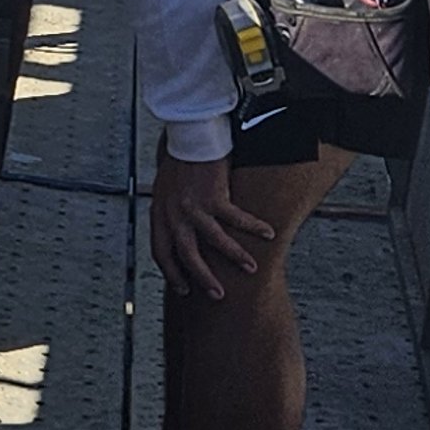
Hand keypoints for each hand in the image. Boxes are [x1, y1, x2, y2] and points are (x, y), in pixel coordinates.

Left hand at [150, 147, 273, 300]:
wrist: (189, 135)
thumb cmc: (179, 161)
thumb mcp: (165, 191)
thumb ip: (170, 213)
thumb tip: (180, 231)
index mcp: (159, 214)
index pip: (161, 253)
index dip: (171, 273)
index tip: (183, 289)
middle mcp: (174, 214)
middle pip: (187, 255)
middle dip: (203, 278)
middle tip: (217, 294)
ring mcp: (193, 206)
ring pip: (214, 242)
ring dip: (234, 257)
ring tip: (251, 269)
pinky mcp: (214, 195)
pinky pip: (236, 219)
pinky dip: (253, 227)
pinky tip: (269, 233)